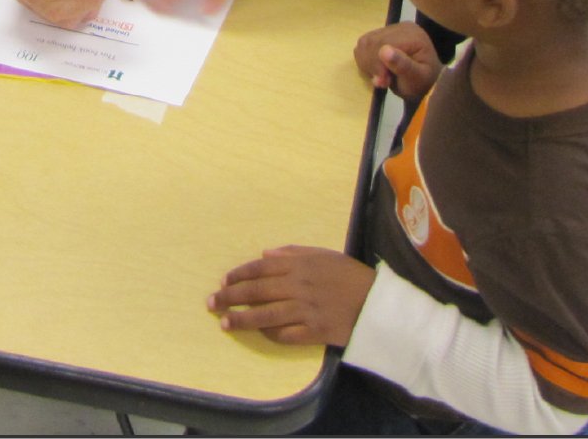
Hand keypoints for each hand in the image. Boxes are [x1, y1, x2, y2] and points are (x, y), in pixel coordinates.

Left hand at [208, 245, 374, 346]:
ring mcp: (305, 311)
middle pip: (256, 291)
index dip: (238, 275)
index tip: (223, 282)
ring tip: (224, 323)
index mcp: (298, 265)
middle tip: (211, 303)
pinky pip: (285, 335)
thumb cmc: (348, 275)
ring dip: (242, 319)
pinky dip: (269, 334)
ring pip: (265, 315)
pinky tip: (258, 333)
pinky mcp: (314, 332)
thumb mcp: (322, 254)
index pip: (259, 268)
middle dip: (230, 297)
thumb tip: (264, 255)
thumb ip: (292, 253)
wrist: (376, 303)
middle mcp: (298, 286)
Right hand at [353, 22, 441, 101]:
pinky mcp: (382, 34)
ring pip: (364, 42)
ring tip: (382, 76)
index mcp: (412, 34)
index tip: (383, 82)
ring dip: (367, 63)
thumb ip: (402, 65)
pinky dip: (366, 59)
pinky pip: (363, 44)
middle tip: (383, 82)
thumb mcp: (417, 79)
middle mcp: (400, 27)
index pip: (382, 43)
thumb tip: (383, 51)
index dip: (377, 64)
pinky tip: (378, 69)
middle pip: (371, 42)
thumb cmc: (423, 83)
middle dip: (372, 65)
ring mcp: (390, 29)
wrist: (426, 82)